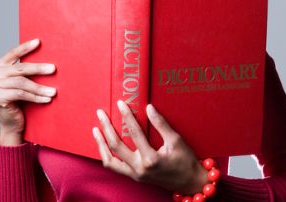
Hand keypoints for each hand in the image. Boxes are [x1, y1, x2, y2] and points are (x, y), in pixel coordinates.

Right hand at [0, 38, 56, 144]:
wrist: (11, 123)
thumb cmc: (20, 100)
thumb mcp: (21, 82)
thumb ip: (25, 71)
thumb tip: (47, 59)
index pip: (13, 54)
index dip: (25, 48)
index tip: (39, 42)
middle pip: (20, 69)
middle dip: (38, 69)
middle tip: (53, 69)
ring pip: (22, 83)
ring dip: (40, 88)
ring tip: (53, 91)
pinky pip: (21, 94)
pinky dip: (36, 97)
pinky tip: (47, 99)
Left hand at [93, 101, 207, 194]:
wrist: (189, 182)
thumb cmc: (185, 161)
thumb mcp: (176, 141)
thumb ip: (161, 124)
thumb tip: (149, 108)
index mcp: (150, 159)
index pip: (134, 133)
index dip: (126, 116)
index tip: (121, 103)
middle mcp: (139, 168)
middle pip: (115, 146)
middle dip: (106, 128)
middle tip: (100, 113)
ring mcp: (135, 174)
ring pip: (109, 161)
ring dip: (101, 145)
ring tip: (96, 130)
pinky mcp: (134, 177)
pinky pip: (115, 167)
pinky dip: (107, 155)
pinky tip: (104, 145)